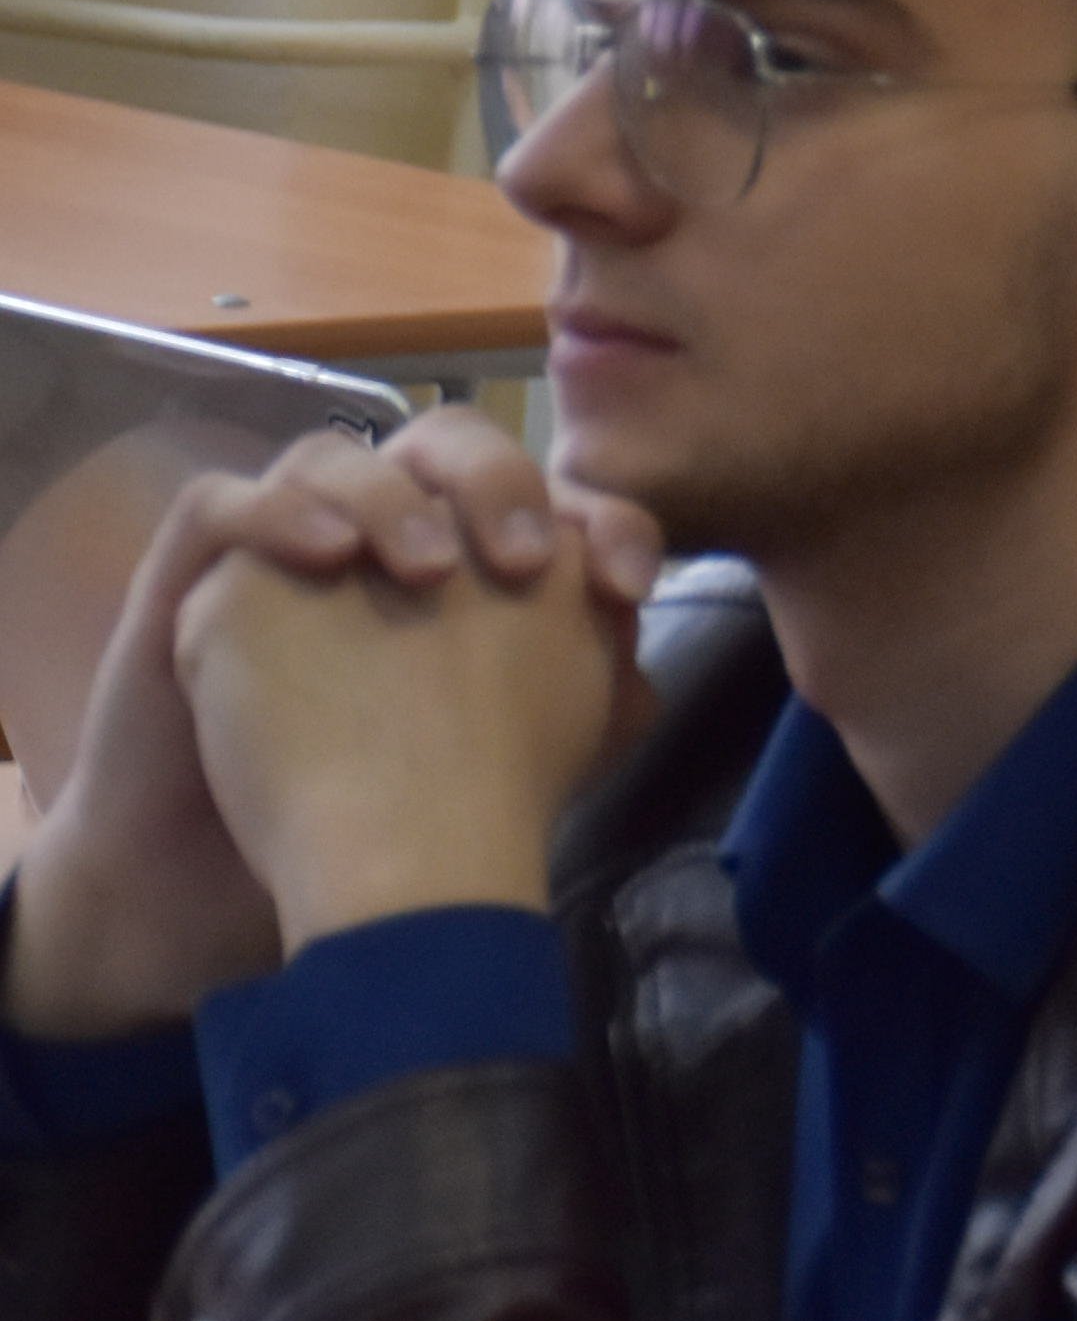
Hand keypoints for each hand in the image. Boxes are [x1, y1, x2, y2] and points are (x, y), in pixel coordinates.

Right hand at [3, 417, 653, 1037]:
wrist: (231, 877)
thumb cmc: (373, 812)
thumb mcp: (501, 760)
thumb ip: (581, 703)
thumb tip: (643, 678)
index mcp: (463, 561)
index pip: (546, 491)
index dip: (605, 521)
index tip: (634, 587)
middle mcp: (374, 537)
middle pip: (442, 443)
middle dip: (496, 478)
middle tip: (526, 560)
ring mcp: (281, 547)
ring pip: (332, 457)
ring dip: (390, 497)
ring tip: (429, 569)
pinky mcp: (190, 577)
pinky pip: (218, 502)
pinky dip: (274, 513)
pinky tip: (328, 557)